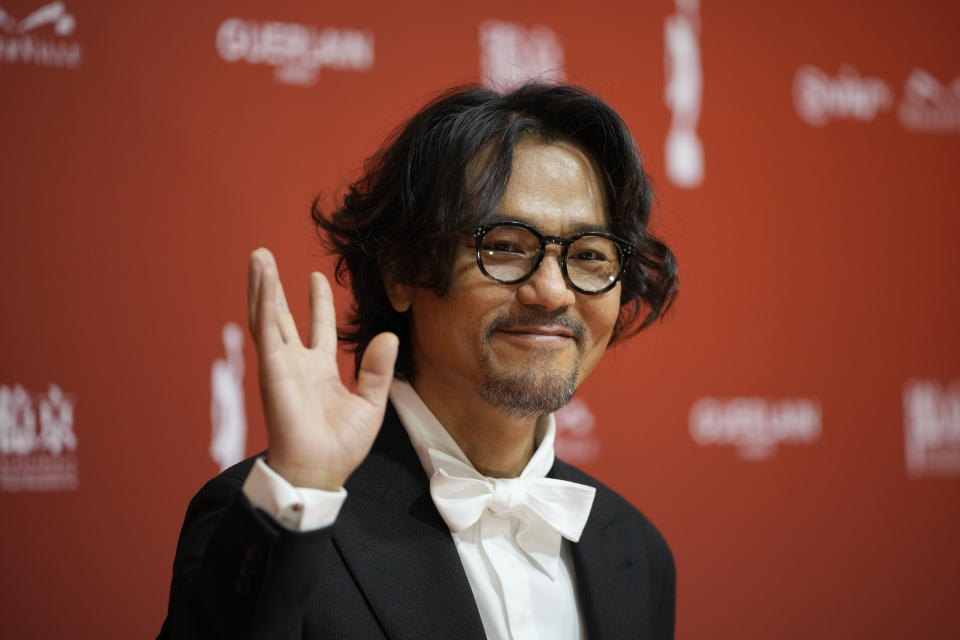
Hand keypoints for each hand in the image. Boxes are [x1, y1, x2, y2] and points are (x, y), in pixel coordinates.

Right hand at [247, 248, 398, 489]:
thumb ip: (377, 368)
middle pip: (283, 316)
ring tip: (258, 256)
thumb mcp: (371, 402)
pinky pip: (266, 329)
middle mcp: (297, 364)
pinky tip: (263, 278)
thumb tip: (388, 336)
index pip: (318, 328)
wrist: (320, 470)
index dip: (317, 303)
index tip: (315, 278)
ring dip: (262, 285)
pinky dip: (264, 302)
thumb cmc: (341, 445)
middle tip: (266, 257)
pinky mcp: (272, 369)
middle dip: (274, 288)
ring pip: (267, 316)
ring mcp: (281, 365)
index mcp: (319, 371)